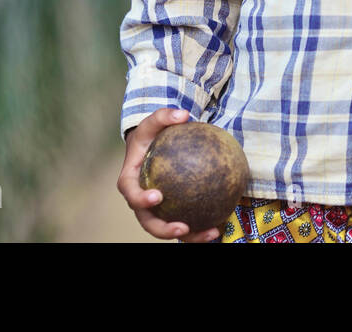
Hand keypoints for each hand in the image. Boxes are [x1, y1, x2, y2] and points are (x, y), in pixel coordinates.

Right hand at [117, 108, 223, 242]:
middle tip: (182, 228)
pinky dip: (200, 227)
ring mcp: (155, 209)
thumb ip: (165, 115)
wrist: (150, 146)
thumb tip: (183, 114)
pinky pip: (185, 221)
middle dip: (163, 230)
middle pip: (148, 221)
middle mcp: (140, 200)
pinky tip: (220, 226)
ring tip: (211, 234)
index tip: (157, 197)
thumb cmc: (150, 135)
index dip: (141, 199)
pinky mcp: (170, 211)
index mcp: (131, 181)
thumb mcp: (153, 122)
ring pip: (168, 228)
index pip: (131, 193)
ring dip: (189, 236)